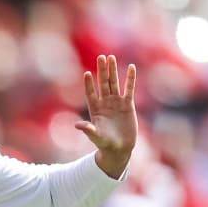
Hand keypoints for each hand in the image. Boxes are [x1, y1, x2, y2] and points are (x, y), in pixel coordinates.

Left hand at [76, 55, 137, 178]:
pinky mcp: (128, 105)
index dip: (88, 84)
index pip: (90, 93)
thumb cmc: (105, 144)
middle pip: (103, 83)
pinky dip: (130, 79)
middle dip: (102, 71)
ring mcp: (116, 102)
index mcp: (95, 109)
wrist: (119, 149)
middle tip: (101, 57)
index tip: (86, 74)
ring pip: (114, 83)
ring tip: (111, 58)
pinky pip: (129, 89)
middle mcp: (105, 103)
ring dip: (113, 71)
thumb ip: (88, 130)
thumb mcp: (96, 137)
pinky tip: (131, 67)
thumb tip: (77, 125)